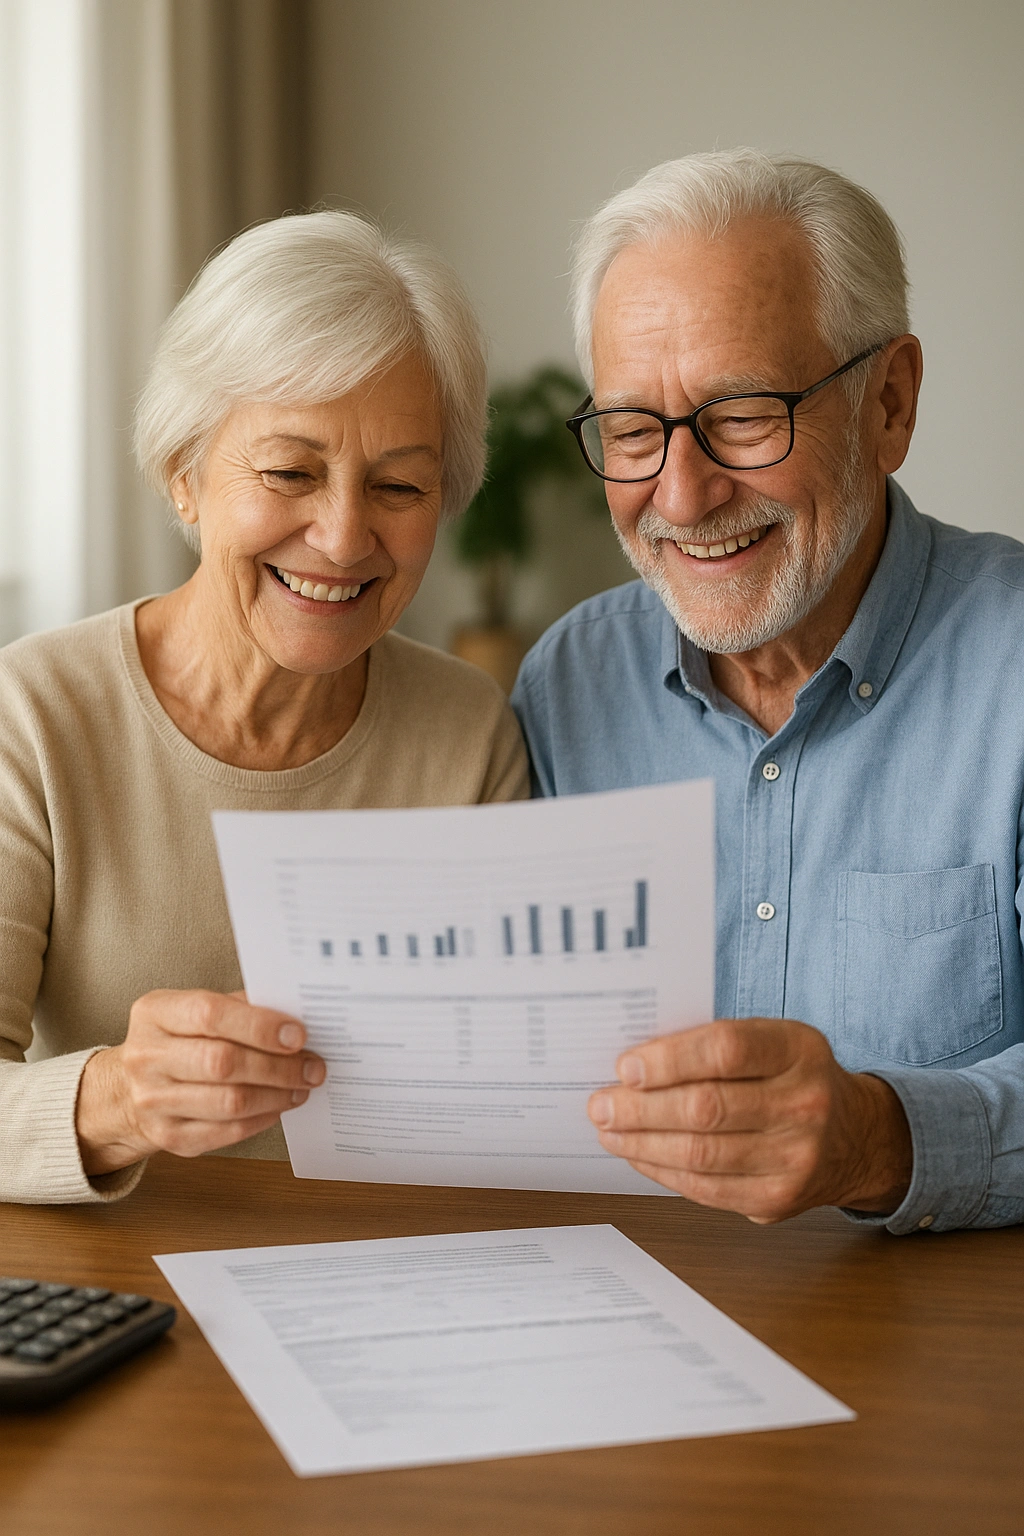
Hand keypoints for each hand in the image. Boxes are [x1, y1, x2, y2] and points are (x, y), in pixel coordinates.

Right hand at [76, 990, 325, 1175]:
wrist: (126, 1089)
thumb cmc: (177, 1040)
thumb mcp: (193, 1010)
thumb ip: (240, 1007)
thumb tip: (296, 1015)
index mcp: (154, 1013)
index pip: (210, 1014)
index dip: (260, 1026)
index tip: (298, 1035)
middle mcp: (146, 1057)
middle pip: (222, 1063)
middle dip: (278, 1067)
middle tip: (312, 1066)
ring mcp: (153, 1101)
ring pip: (229, 1102)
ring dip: (277, 1095)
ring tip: (301, 1086)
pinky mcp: (168, 1136)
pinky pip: (226, 1131)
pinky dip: (262, 1119)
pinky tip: (278, 1106)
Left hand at [587, 1017, 912, 1221]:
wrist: (854, 1136)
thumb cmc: (792, 1077)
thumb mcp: (771, 1041)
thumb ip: (713, 1045)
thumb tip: (635, 1065)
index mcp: (798, 1049)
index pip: (726, 1050)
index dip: (669, 1059)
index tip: (626, 1066)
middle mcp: (805, 1103)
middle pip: (707, 1108)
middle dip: (641, 1108)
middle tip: (601, 1104)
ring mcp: (796, 1157)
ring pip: (701, 1154)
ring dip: (642, 1143)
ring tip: (609, 1130)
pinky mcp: (778, 1199)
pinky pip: (706, 1188)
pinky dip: (662, 1171)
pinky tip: (638, 1155)